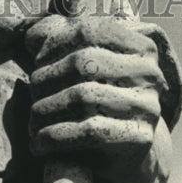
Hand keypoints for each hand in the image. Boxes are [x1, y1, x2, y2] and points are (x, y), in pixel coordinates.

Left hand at [26, 15, 171, 182]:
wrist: (126, 151)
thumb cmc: (98, 97)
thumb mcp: (82, 62)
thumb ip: (58, 38)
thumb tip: (33, 34)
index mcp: (139, 46)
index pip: (88, 31)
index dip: (54, 43)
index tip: (35, 61)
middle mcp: (150, 73)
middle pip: (82, 63)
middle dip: (46, 78)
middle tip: (31, 93)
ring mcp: (147, 106)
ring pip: (82, 97)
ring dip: (45, 110)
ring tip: (31, 121)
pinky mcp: (139, 138)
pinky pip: (87, 131)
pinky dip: (55, 136)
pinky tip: (38, 142)